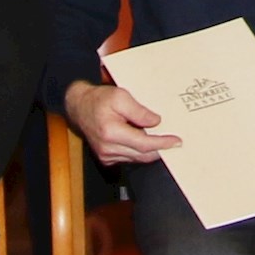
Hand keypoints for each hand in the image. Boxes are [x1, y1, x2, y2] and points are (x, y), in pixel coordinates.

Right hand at [68, 82, 182, 164]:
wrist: (79, 107)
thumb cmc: (98, 100)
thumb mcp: (120, 96)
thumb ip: (139, 111)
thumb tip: (155, 122)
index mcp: (111, 132)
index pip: (143, 144)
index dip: (162, 143)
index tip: (175, 141)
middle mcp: (108, 148)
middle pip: (143, 154)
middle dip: (160, 148)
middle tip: (174, 141)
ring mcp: (106, 155)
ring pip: (137, 158)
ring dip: (150, 150)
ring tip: (159, 138)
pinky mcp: (106, 158)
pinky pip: (129, 158)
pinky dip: (139, 151)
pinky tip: (144, 140)